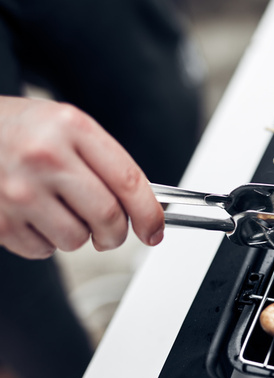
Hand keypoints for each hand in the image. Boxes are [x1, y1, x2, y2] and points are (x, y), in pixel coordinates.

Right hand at [0, 96, 164, 258]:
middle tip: (110, 232)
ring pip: (77, 239)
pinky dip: (46, 242)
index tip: (154, 230)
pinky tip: (34, 216)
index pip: (128, 181)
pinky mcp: (0, 220)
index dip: (149, 214)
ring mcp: (19, 190)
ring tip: (59, 211)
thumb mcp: (68, 126)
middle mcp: (45, 156)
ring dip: (78, 235)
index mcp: (72, 127)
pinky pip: (43, 250)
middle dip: (116, 233)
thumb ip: (107, 162)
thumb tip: (145, 208)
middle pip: (107, 217)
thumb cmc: (21, 130)